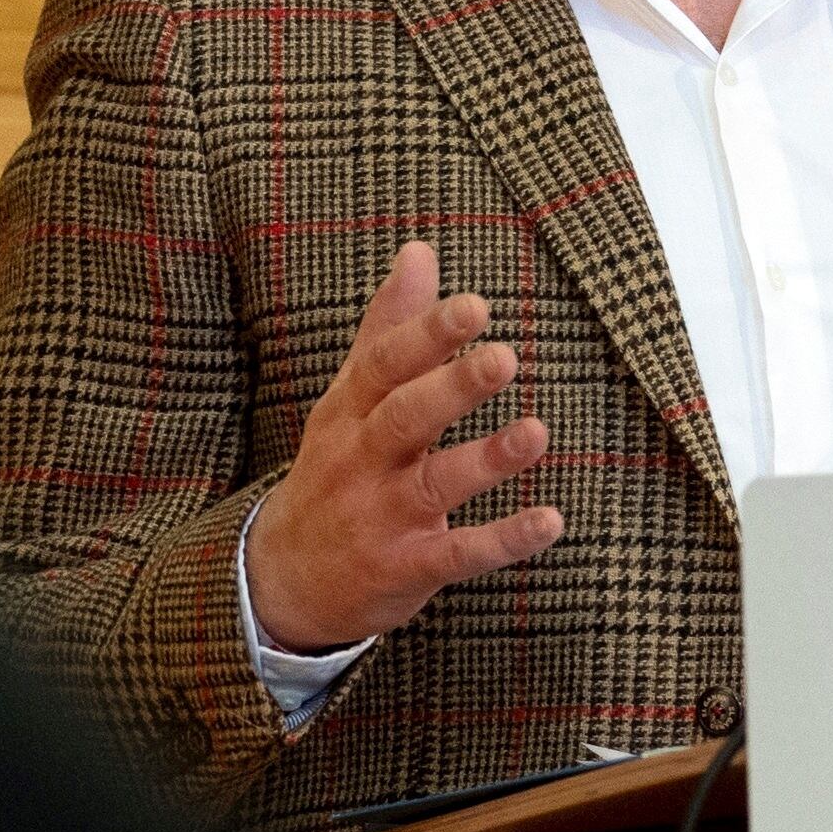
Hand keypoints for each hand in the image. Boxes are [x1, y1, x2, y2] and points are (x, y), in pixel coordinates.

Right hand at [245, 242, 563, 650]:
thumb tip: (420, 251)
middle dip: (453, 388)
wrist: (282, 580)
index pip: (384, 366)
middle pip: (404, 419)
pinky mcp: (406, 569)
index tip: (474, 305)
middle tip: (504, 357)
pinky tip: (550, 520)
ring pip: (435, 485)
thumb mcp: (348, 399)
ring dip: (487, 460)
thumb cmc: (334, 471)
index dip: (427, 335)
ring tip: (536, 432)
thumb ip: (389, 327)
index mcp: (349, 412)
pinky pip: (458, 554)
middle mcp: (362, 461)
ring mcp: (382, 518)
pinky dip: (503, 540)